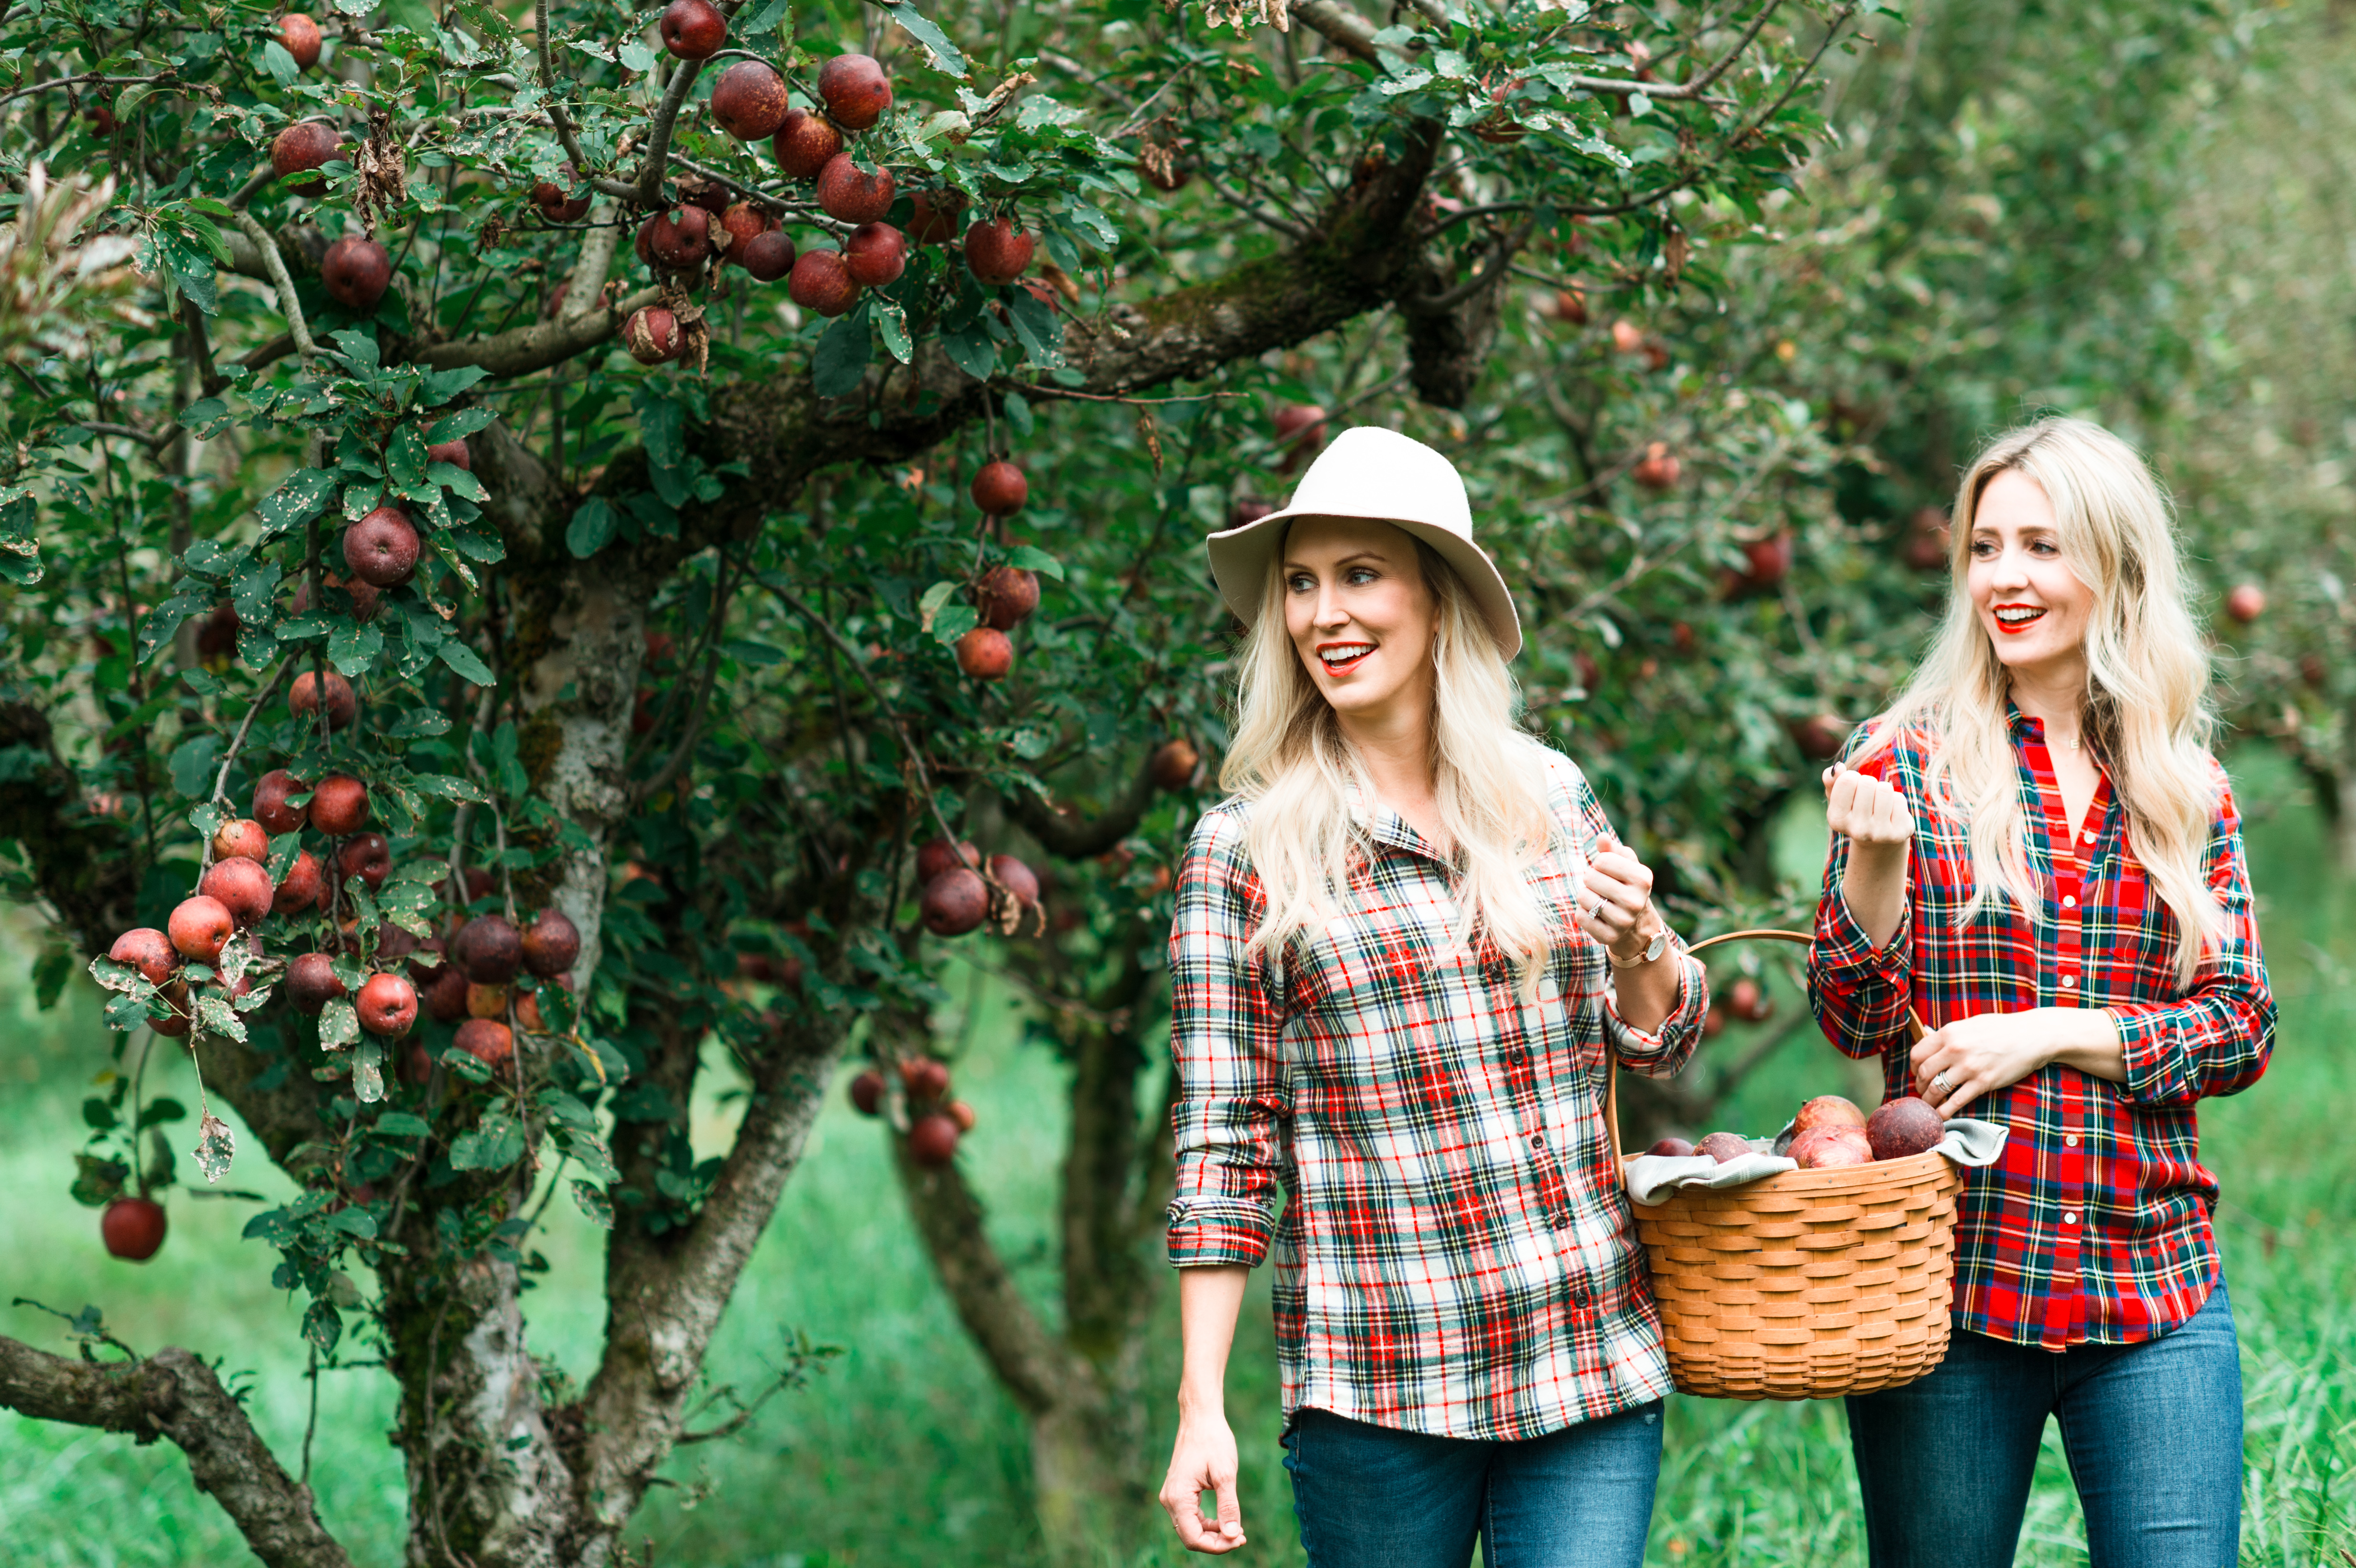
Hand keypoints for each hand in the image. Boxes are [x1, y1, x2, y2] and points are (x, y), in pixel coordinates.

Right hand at [1160, 1406, 1245, 1553]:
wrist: (1201, 1417)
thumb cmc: (1214, 1440)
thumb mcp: (1226, 1474)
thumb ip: (1228, 1506)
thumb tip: (1231, 1535)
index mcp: (1178, 1497)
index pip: (1193, 1538)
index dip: (1217, 1546)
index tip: (1240, 1539)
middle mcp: (1169, 1499)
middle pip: (1190, 1536)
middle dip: (1216, 1542)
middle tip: (1242, 1536)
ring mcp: (1172, 1495)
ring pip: (1190, 1528)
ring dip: (1212, 1534)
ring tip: (1236, 1530)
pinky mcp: (1178, 1491)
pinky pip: (1190, 1516)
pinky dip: (1207, 1523)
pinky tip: (1224, 1520)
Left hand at [1581, 833, 1661, 962]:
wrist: (1636, 925)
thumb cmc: (1626, 887)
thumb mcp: (1625, 865)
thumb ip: (1612, 849)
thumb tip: (1602, 836)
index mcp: (1643, 878)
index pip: (1602, 860)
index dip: (1599, 864)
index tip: (1608, 872)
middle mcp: (1636, 901)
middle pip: (1590, 878)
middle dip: (1590, 880)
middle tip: (1601, 887)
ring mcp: (1623, 922)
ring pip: (1583, 897)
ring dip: (1585, 896)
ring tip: (1598, 900)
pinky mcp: (1610, 937)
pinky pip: (1580, 917)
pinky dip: (1583, 913)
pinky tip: (1596, 915)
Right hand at [1823, 760, 1912, 852]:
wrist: (1878, 842)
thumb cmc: (1856, 812)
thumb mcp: (1839, 797)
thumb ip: (1832, 780)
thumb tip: (1838, 767)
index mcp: (1836, 819)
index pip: (1847, 780)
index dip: (1853, 778)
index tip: (1854, 790)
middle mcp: (1856, 829)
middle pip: (1867, 782)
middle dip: (1869, 784)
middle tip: (1869, 798)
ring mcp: (1878, 833)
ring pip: (1884, 789)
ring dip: (1883, 790)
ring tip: (1880, 804)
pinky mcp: (1898, 833)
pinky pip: (1899, 799)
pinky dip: (1896, 800)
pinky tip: (1891, 813)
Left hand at [1910, 1011, 2064, 1115]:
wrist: (2032, 1036)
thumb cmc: (2001, 1028)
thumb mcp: (1970, 1024)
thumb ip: (1949, 1034)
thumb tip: (1928, 1037)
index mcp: (1949, 1033)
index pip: (1917, 1054)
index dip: (1913, 1067)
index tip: (1917, 1074)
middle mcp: (1955, 1049)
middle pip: (1924, 1073)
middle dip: (1919, 1086)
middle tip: (1922, 1091)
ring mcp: (1969, 1067)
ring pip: (1936, 1089)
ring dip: (1929, 1100)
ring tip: (1929, 1104)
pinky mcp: (1983, 1082)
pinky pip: (1956, 1101)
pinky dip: (1944, 1111)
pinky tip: (1941, 1115)